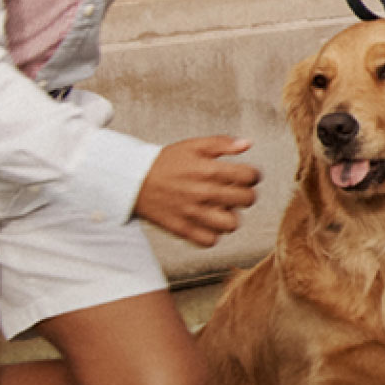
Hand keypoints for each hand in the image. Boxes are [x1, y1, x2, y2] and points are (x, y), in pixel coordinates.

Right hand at [136, 136, 258, 246]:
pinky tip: (208, 222)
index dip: (252, 175)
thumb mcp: (193, 145)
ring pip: (232, 224)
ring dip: (230, 216)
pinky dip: (212, 234)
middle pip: (247, 200)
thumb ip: (222, 143)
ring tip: (221, 209)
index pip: (250, 177)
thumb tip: (247, 144)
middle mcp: (204, 193)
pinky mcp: (182, 229)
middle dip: (246, 194)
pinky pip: (210, 240)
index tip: (245, 176)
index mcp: (209, 170)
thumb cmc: (165, 163)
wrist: (132, 181)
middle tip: (235, 192)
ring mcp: (193, 213)